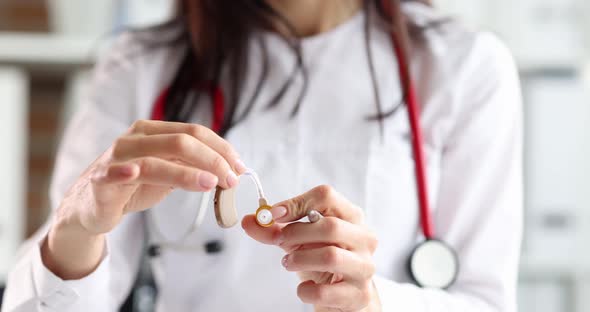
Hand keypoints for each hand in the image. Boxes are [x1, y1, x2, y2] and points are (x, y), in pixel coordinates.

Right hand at [44, 120, 245, 278]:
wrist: (91, 205)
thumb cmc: (132, 185)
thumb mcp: (168, 172)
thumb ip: (192, 166)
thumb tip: (229, 169)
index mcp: (154, 131)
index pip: (195, 132)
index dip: (221, 148)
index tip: (239, 167)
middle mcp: (136, 138)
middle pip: (180, 141)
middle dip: (212, 160)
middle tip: (231, 180)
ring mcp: (117, 158)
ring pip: (155, 160)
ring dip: (186, 173)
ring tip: (210, 183)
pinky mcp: (101, 180)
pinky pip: (112, 173)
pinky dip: (123, 172)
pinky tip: (133, 173)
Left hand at [243, 185, 380, 311]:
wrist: (344, 296)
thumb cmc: (322, 260)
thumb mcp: (299, 241)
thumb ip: (274, 230)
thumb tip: (249, 221)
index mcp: (351, 216)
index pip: (327, 196)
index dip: (296, 203)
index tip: (273, 215)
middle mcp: (364, 238)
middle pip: (330, 226)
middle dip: (296, 233)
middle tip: (279, 241)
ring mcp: (364, 267)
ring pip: (330, 256)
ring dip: (300, 259)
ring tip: (288, 263)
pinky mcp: (359, 295)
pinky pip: (325, 292)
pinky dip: (306, 290)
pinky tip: (304, 287)